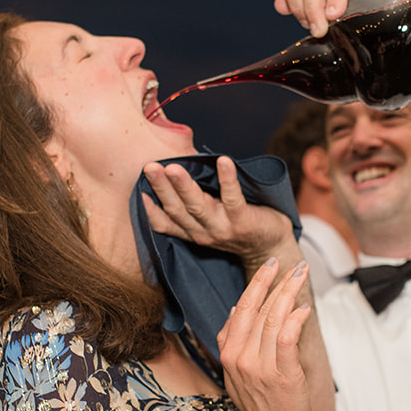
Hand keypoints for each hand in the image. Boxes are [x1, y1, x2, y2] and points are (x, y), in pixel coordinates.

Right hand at [142, 156, 291, 259]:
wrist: (271, 248)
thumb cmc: (239, 226)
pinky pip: (233, 198)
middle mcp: (204, 233)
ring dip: (184, 186)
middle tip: (150, 167)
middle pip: (177, 210)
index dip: (150, 210)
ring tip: (173, 167)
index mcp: (193, 232)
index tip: (138, 189)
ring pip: (198, 206)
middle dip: (162, 188)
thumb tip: (175, 172)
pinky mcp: (244, 222)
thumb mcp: (210, 221)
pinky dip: (227, 180)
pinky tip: (223, 161)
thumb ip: (193, 204)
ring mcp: (223, 229)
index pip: (165, 223)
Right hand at [217, 258, 314, 410]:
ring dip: (290, 293)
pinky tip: (304, 307)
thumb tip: (234, 311)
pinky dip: (295, 319)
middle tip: (295, 265)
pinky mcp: (283, 376)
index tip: (271, 267)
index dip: (257, 285)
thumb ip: (233, 343)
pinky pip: (287, 339)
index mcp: (228, 354)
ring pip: (274, 319)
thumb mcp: (235, 374)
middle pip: (259, 310)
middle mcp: (240, 358)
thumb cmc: (260, 406)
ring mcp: (260, 367)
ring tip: (303, 277)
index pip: (241, 309)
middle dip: (277, 282)